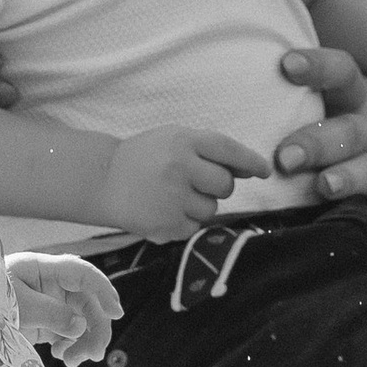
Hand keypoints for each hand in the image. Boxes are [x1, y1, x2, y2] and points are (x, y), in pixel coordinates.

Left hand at [9, 252, 121, 364]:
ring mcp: (52, 302)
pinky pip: (72, 333)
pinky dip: (74, 346)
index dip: (102, 289)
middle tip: (95, 354)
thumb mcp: (19, 308)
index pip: (81, 273)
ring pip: (83, 320)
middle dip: (95, 328)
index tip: (116, 312)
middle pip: (87, 302)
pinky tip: (66, 357)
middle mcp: (51, 283)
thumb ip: (52, 315)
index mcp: (43, 268)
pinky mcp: (49, 321)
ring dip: (85, 341)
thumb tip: (80, 327)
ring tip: (74, 361)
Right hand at [97, 123, 274, 239]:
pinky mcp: (167, 225)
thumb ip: (208, 150)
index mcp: (182, 141)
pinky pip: (195, 227)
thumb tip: (248, 171)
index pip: (228, 150)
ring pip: (212, 209)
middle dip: (218, 186)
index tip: (264, 171)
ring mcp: (173, 199)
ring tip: (173, 196)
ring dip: (200, 205)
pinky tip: (164, 209)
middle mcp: (179, 168)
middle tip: (195, 182)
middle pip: (225, 185)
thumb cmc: (144, 158)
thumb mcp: (172, 139)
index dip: (250, 161)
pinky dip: (185, 221)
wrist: (102, 180)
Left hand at [271, 45, 366, 204]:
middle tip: (285, 157)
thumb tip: (244, 84)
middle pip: (350, 131)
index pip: (341, 73)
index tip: (287, 65)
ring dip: (349, 179)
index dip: (318, 67)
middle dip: (318, 143)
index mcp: (358, 95)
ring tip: (324, 186)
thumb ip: (295, 95)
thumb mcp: (333, 97)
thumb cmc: (345, 118)